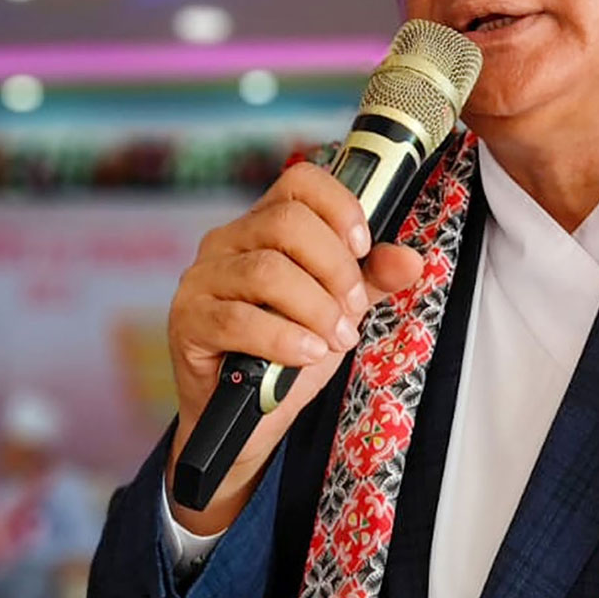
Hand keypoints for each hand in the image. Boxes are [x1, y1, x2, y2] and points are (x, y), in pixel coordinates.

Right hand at [164, 161, 425, 533]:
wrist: (244, 416)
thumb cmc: (287, 351)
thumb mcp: (338, 309)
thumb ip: (371, 280)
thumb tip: (410, 259)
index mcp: (264, 225)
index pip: (300, 182)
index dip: (339, 207)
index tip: (363, 247)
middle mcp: (228, 241)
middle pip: (287, 223)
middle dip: (335, 269)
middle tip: (352, 311)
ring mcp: (202, 278)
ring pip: (267, 271)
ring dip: (315, 308)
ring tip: (334, 339)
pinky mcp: (188, 320)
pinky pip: (238, 319)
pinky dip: (283, 338)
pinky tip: (306, 354)